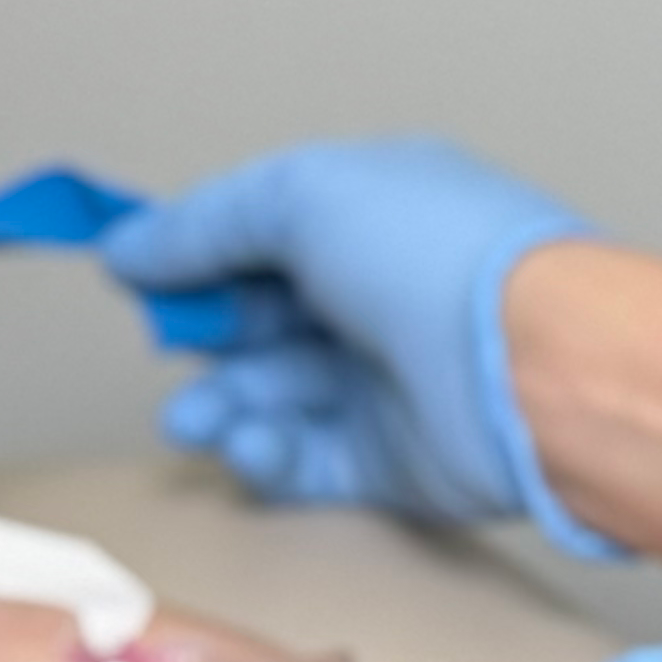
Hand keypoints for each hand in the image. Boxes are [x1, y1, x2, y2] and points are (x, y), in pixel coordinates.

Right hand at [99, 138, 616, 551]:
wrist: (535, 365)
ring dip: (221, 405)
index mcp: (372, 215)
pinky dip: (266, 455)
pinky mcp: (394, 463)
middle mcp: (380, 295)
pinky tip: (250, 443)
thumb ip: (206, 224)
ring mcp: (387, 381)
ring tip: (196, 419)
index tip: (132, 274)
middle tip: (172, 346)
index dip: (197, 254)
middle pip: (260, 320)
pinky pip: (306, 462)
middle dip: (203, 335)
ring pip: (273, 396)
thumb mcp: (301, 199)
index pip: (265, 234)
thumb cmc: (434, 257)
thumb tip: (126, 248)